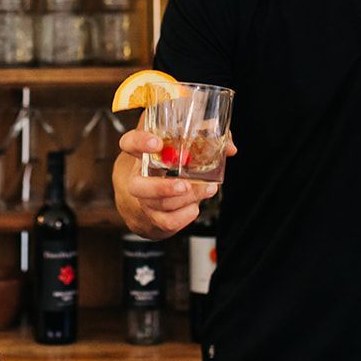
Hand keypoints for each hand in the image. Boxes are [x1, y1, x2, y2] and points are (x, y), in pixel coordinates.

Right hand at [112, 128, 233, 239]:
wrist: (150, 199)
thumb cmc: (169, 166)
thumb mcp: (180, 145)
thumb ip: (206, 138)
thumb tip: (230, 148)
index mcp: (142, 154)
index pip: (129, 143)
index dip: (140, 143)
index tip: (156, 143)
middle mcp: (138, 179)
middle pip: (138, 187)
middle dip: (163, 188)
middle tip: (185, 185)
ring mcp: (144, 202)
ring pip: (161, 205)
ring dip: (188, 199)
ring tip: (207, 189)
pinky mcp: (154, 219)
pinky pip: (170, 222)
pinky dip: (187, 215)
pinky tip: (194, 206)